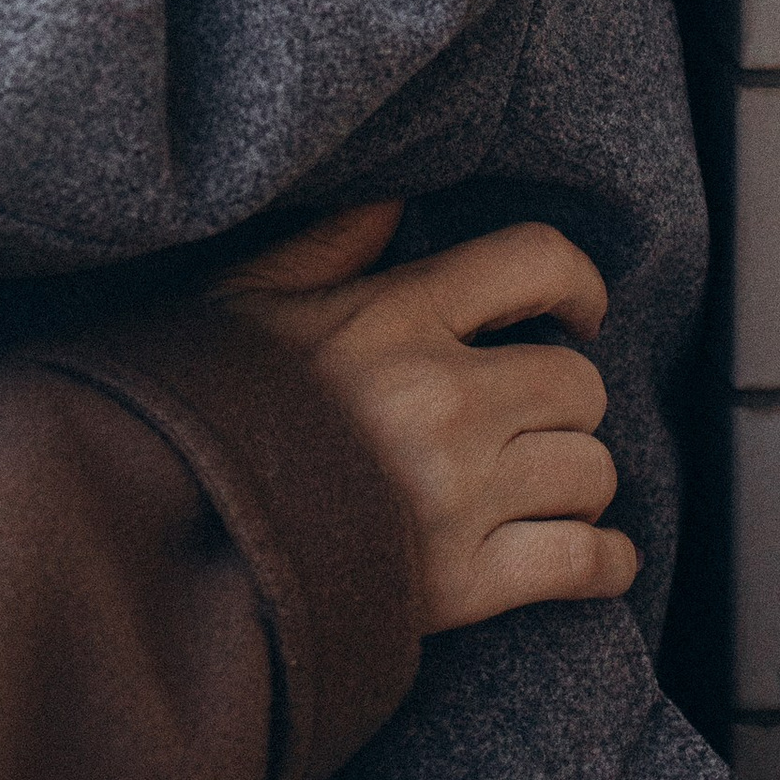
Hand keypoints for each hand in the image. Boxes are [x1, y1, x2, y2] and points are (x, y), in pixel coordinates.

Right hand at [221, 205, 634, 634]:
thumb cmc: (210, 407)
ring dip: (578, 479)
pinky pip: (585, 563)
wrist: (177, 532)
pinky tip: (591, 555)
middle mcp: (446, 398)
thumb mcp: (251, 300)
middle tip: (534, 415)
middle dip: (566, 400)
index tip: (578, 311)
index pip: (535, 263)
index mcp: (400, 316)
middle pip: (579, 385)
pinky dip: (602, 561)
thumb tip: (390, 197)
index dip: (577, 283)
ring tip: (545, 484)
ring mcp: (462, 492)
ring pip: (591, 471)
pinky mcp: (466, 582)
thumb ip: (330, 244)